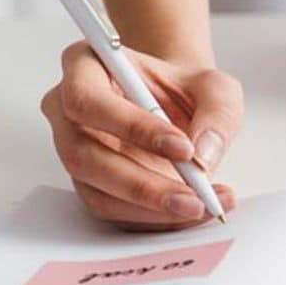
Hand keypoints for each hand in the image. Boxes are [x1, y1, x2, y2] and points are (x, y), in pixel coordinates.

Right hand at [40, 42, 242, 229]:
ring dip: (150, 208)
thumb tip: (202, 155)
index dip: (131, 126)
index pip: (88, 99)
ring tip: (201, 206)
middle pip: (84, 155)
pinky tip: (192, 211)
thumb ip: (217, 111)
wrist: (178, 108)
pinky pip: (113, 210)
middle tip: (193, 197)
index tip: (182, 147)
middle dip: (142, 184)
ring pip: (97, 191)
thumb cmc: (185, 89)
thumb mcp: (215, 86)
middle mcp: (67, 112)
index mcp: (84, 67)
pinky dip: (155, 217)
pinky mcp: (89, 185)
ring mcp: (73, 152)